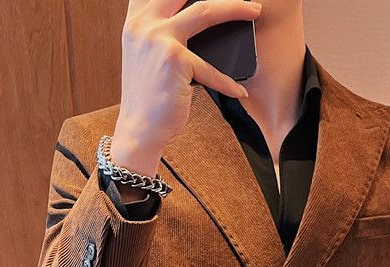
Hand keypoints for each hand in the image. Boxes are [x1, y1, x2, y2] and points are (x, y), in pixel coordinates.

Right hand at [112, 0, 262, 176]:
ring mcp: (158, 39)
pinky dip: (228, 83)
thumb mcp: (146, 57)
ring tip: (254, 10)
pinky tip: (240, 91)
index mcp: (136, 21)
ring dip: (235, 8)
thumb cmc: (149, 99)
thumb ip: (161, 32)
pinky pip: (212, 69)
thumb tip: (199, 17)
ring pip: (205, 10)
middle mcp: (144, 24)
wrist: (139, 132)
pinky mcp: (175, 60)